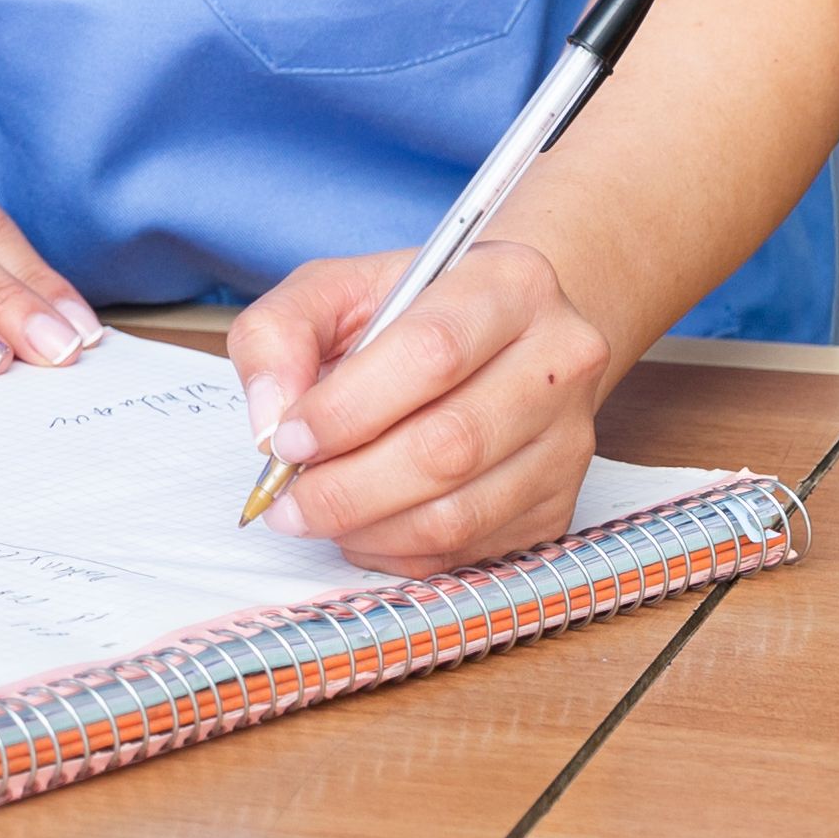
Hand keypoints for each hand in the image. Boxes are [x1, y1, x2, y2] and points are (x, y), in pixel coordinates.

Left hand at [222, 235, 613, 573]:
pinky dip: (400, 553)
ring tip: (315, 516)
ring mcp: (568, 440)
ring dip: (369, 529)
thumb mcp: (335, 289)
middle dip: (349, 488)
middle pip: (450, 446)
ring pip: (461, 512)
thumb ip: (280, 334)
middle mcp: (559, 361)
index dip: (349, 408)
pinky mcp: (560, 504)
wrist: (502, 335)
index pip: (432, 354)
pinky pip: (470, 551)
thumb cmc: (412, 309)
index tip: (287, 440)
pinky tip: (364, 528)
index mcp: (509, 284)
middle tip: (287, 502)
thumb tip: (270, 420)